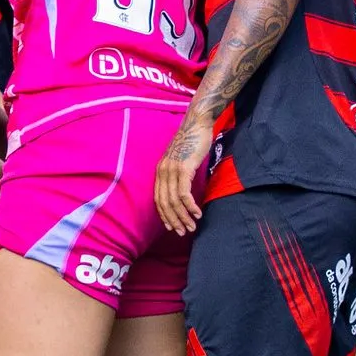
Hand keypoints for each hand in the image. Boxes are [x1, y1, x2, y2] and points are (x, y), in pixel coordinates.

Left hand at [154, 117, 209, 235]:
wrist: (197, 124)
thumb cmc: (191, 142)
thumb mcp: (181, 160)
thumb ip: (179, 174)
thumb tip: (183, 190)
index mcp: (160, 171)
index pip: (158, 199)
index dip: (164, 215)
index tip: (172, 227)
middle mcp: (163, 172)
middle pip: (165, 203)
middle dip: (174, 220)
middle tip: (184, 232)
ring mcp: (172, 170)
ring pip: (174, 201)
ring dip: (183, 216)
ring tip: (193, 226)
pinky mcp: (183, 168)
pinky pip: (184, 193)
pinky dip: (190, 206)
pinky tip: (197, 213)